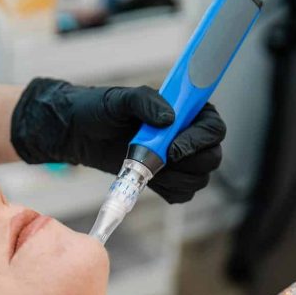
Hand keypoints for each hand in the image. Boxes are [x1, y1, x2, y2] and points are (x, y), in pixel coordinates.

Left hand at [11, 78, 226, 202]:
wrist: (82, 134)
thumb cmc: (101, 110)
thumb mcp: (120, 100)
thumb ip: (145, 102)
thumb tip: (168, 118)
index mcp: (186, 110)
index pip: (213, 128)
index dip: (200, 140)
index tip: (173, 147)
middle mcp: (189, 135)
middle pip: (211, 158)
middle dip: (189, 164)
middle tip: (160, 162)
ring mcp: (179, 160)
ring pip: (198, 179)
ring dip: (176, 180)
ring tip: (148, 168)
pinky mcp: (167, 179)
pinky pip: (182, 194)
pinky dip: (169, 192)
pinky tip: (149, 181)